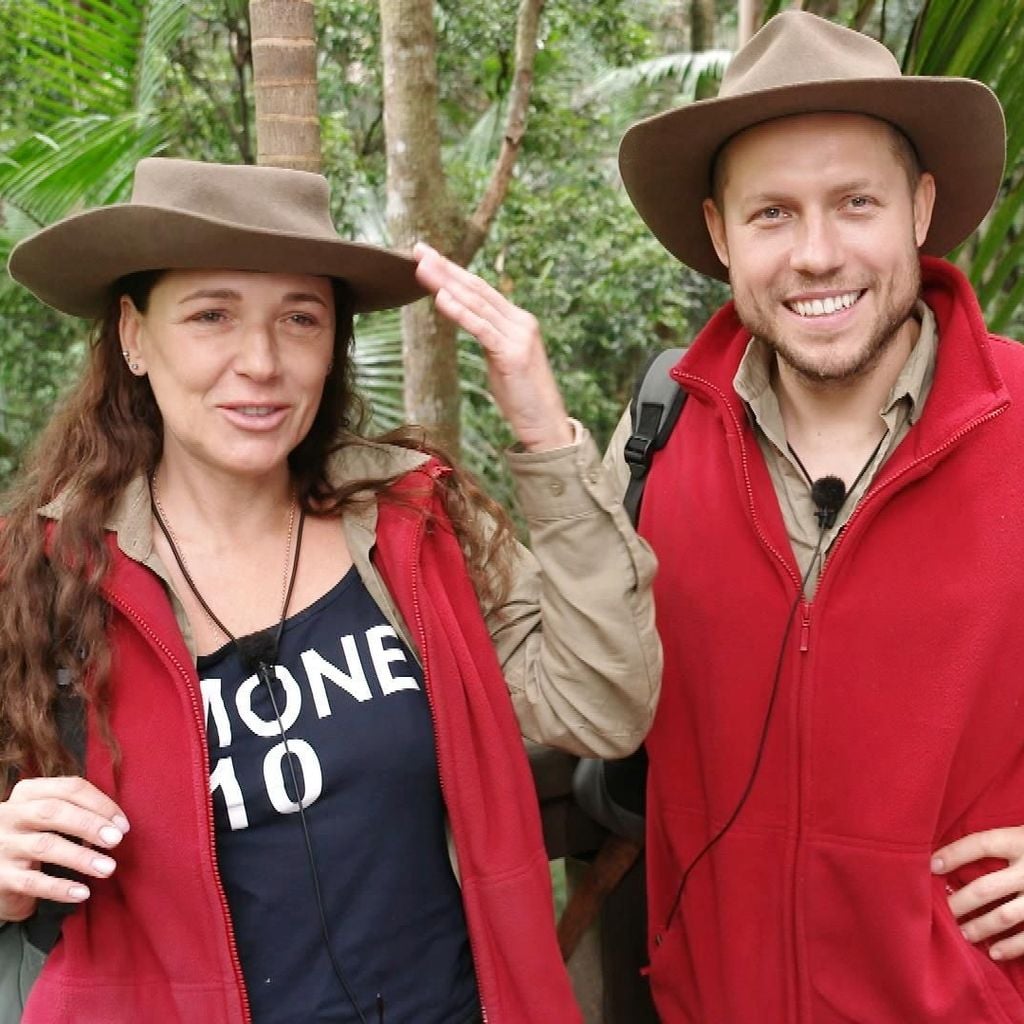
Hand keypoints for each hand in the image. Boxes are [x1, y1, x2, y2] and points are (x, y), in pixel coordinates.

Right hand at [0, 776, 127, 921]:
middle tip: (116, 840)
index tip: (123, 824)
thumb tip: (116, 824)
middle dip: (90, 825)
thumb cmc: (32, 839)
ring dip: (81, 857)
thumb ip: (76, 812)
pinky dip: (60, 887)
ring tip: (108, 868)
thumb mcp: (47, 818)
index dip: (100, 804)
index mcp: (27, 793)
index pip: (69, 788)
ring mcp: (1, 845)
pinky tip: (82, 893)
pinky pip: (32, 882)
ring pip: (45, 846)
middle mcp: (9, 814)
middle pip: (54, 811)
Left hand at [413, 242, 573, 451]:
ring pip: (477, 303)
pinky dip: (460, 312)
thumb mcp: (502, 361)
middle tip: (418, 250)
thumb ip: (489, 338)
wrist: (547, 425)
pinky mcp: (512, 354)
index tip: (428, 256)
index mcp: (518, 321)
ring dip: (446, 284)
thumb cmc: (523, 398)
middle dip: (446, 268)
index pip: (481, 289)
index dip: (454, 270)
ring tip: (422, 268)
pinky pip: (481, 328)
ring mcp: (518, 336)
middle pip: (477, 289)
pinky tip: (441, 298)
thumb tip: (468, 323)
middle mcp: (520, 322)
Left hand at [932, 827, 1023, 959]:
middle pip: (986, 886)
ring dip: (980, 926)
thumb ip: (1004, 844)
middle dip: (960, 901)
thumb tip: (956, 858)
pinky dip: (1011, 947)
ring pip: (1006, 916)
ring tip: (963, 932)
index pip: (980, 844)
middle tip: (943, 910)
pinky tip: (994, 951)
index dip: (953, 854)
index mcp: (1022, 840)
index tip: (930, 865)